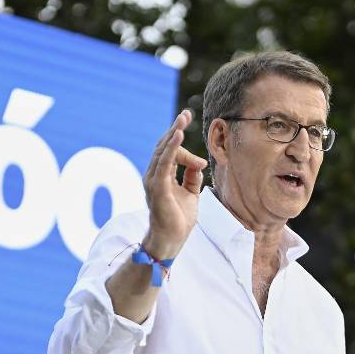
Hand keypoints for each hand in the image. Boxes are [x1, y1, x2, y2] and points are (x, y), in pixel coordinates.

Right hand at [141, 109, 207, 259]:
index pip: (170, 152)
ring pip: (163, 150)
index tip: (201, 156)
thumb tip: (199, 162)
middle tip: (186, 114)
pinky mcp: (157, 186)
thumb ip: (193, 176)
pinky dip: (171, 147)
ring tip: (183, 119)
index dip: (183, 145)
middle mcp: (154, 175)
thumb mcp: (191, 193)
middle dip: (175, 128)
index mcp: (161, 176)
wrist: (172, 239)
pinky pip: (164, 162)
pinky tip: (178, 135)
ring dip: (173, 133)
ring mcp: (153, 180)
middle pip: (164, 146)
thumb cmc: (179, 219)